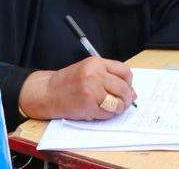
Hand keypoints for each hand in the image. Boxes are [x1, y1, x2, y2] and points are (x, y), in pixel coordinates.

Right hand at [19, 56, 135, 120]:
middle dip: (126, 98)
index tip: (126, 88)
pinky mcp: (88, 105)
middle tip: (122, 102)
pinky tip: (100, 112)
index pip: (125, 72)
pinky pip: (107, 113)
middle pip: (123, 88)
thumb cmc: (68, 82)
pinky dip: (107, 115)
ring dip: (118, 108)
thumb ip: (109, 77)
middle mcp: (95, 74)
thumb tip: (132, 93)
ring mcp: (91, 90)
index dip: (128, 82)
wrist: (47, 92)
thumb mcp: (89, 71)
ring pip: (118, 102)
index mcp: (96, 63)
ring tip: (111, 108)